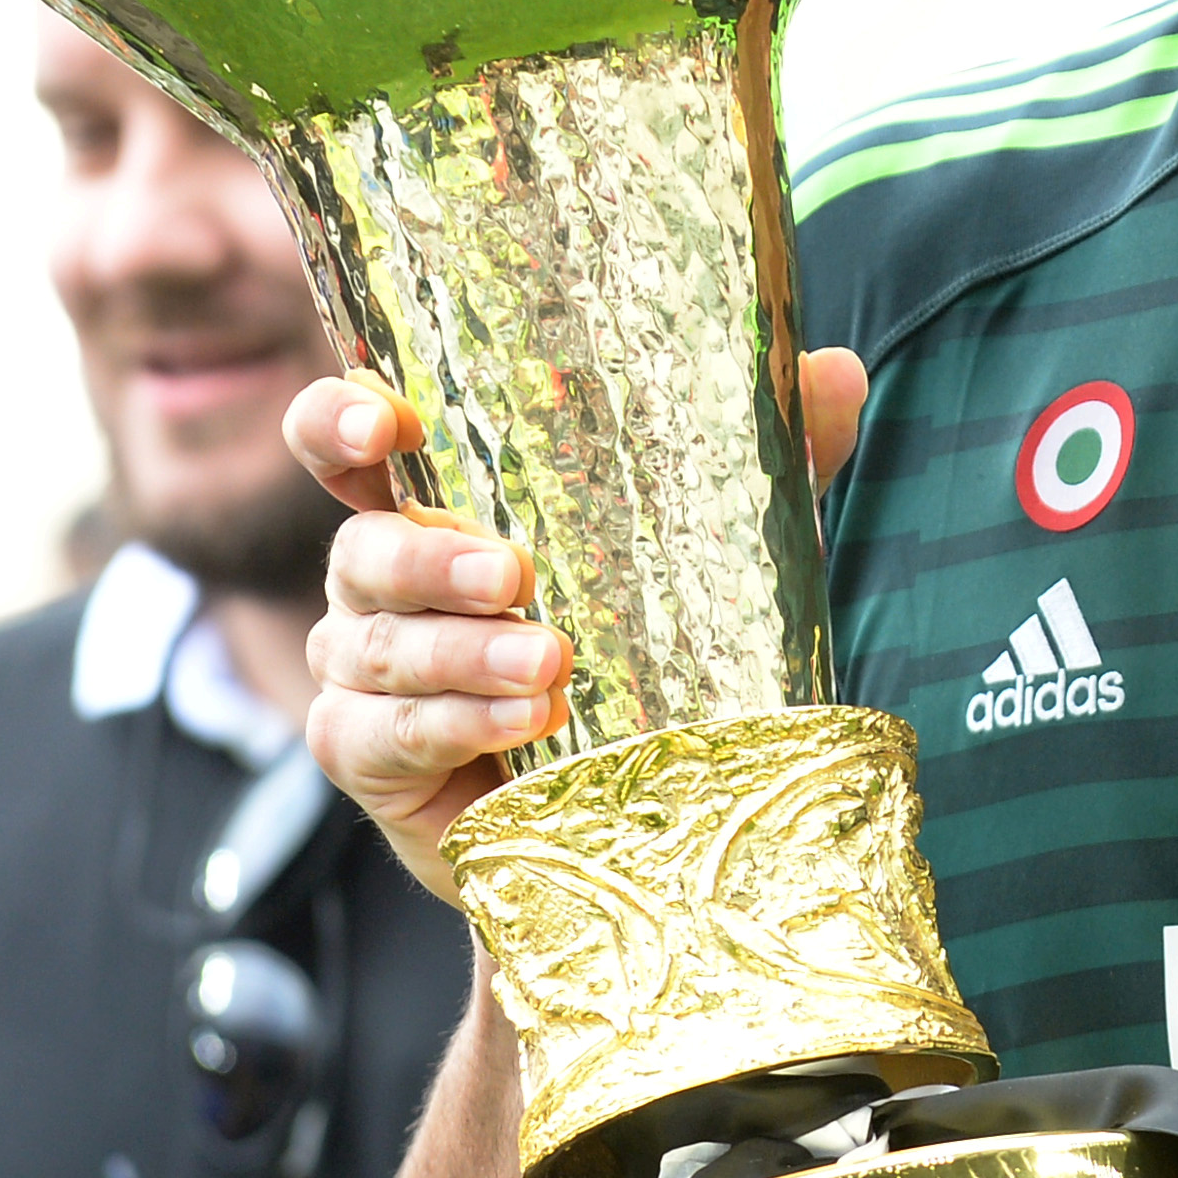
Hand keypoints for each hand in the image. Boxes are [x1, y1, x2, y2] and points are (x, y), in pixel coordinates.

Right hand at [287, 352, 868, 903]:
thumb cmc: (641, 645)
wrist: (618, 803)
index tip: (382, 422)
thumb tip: (837, 374)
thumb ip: (765, 459)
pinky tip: (521, 728)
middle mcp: (378, 578)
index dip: (340, 420)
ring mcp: (362, 670)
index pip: (347, 440)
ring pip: (378, 645)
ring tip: (549, 664)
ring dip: (462, 653)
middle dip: (430, 555)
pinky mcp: (366, 757)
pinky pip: (386, 734)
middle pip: (363, 549)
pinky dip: (455, 726)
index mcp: (434, 503)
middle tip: (512, 570)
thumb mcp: (712, 544)